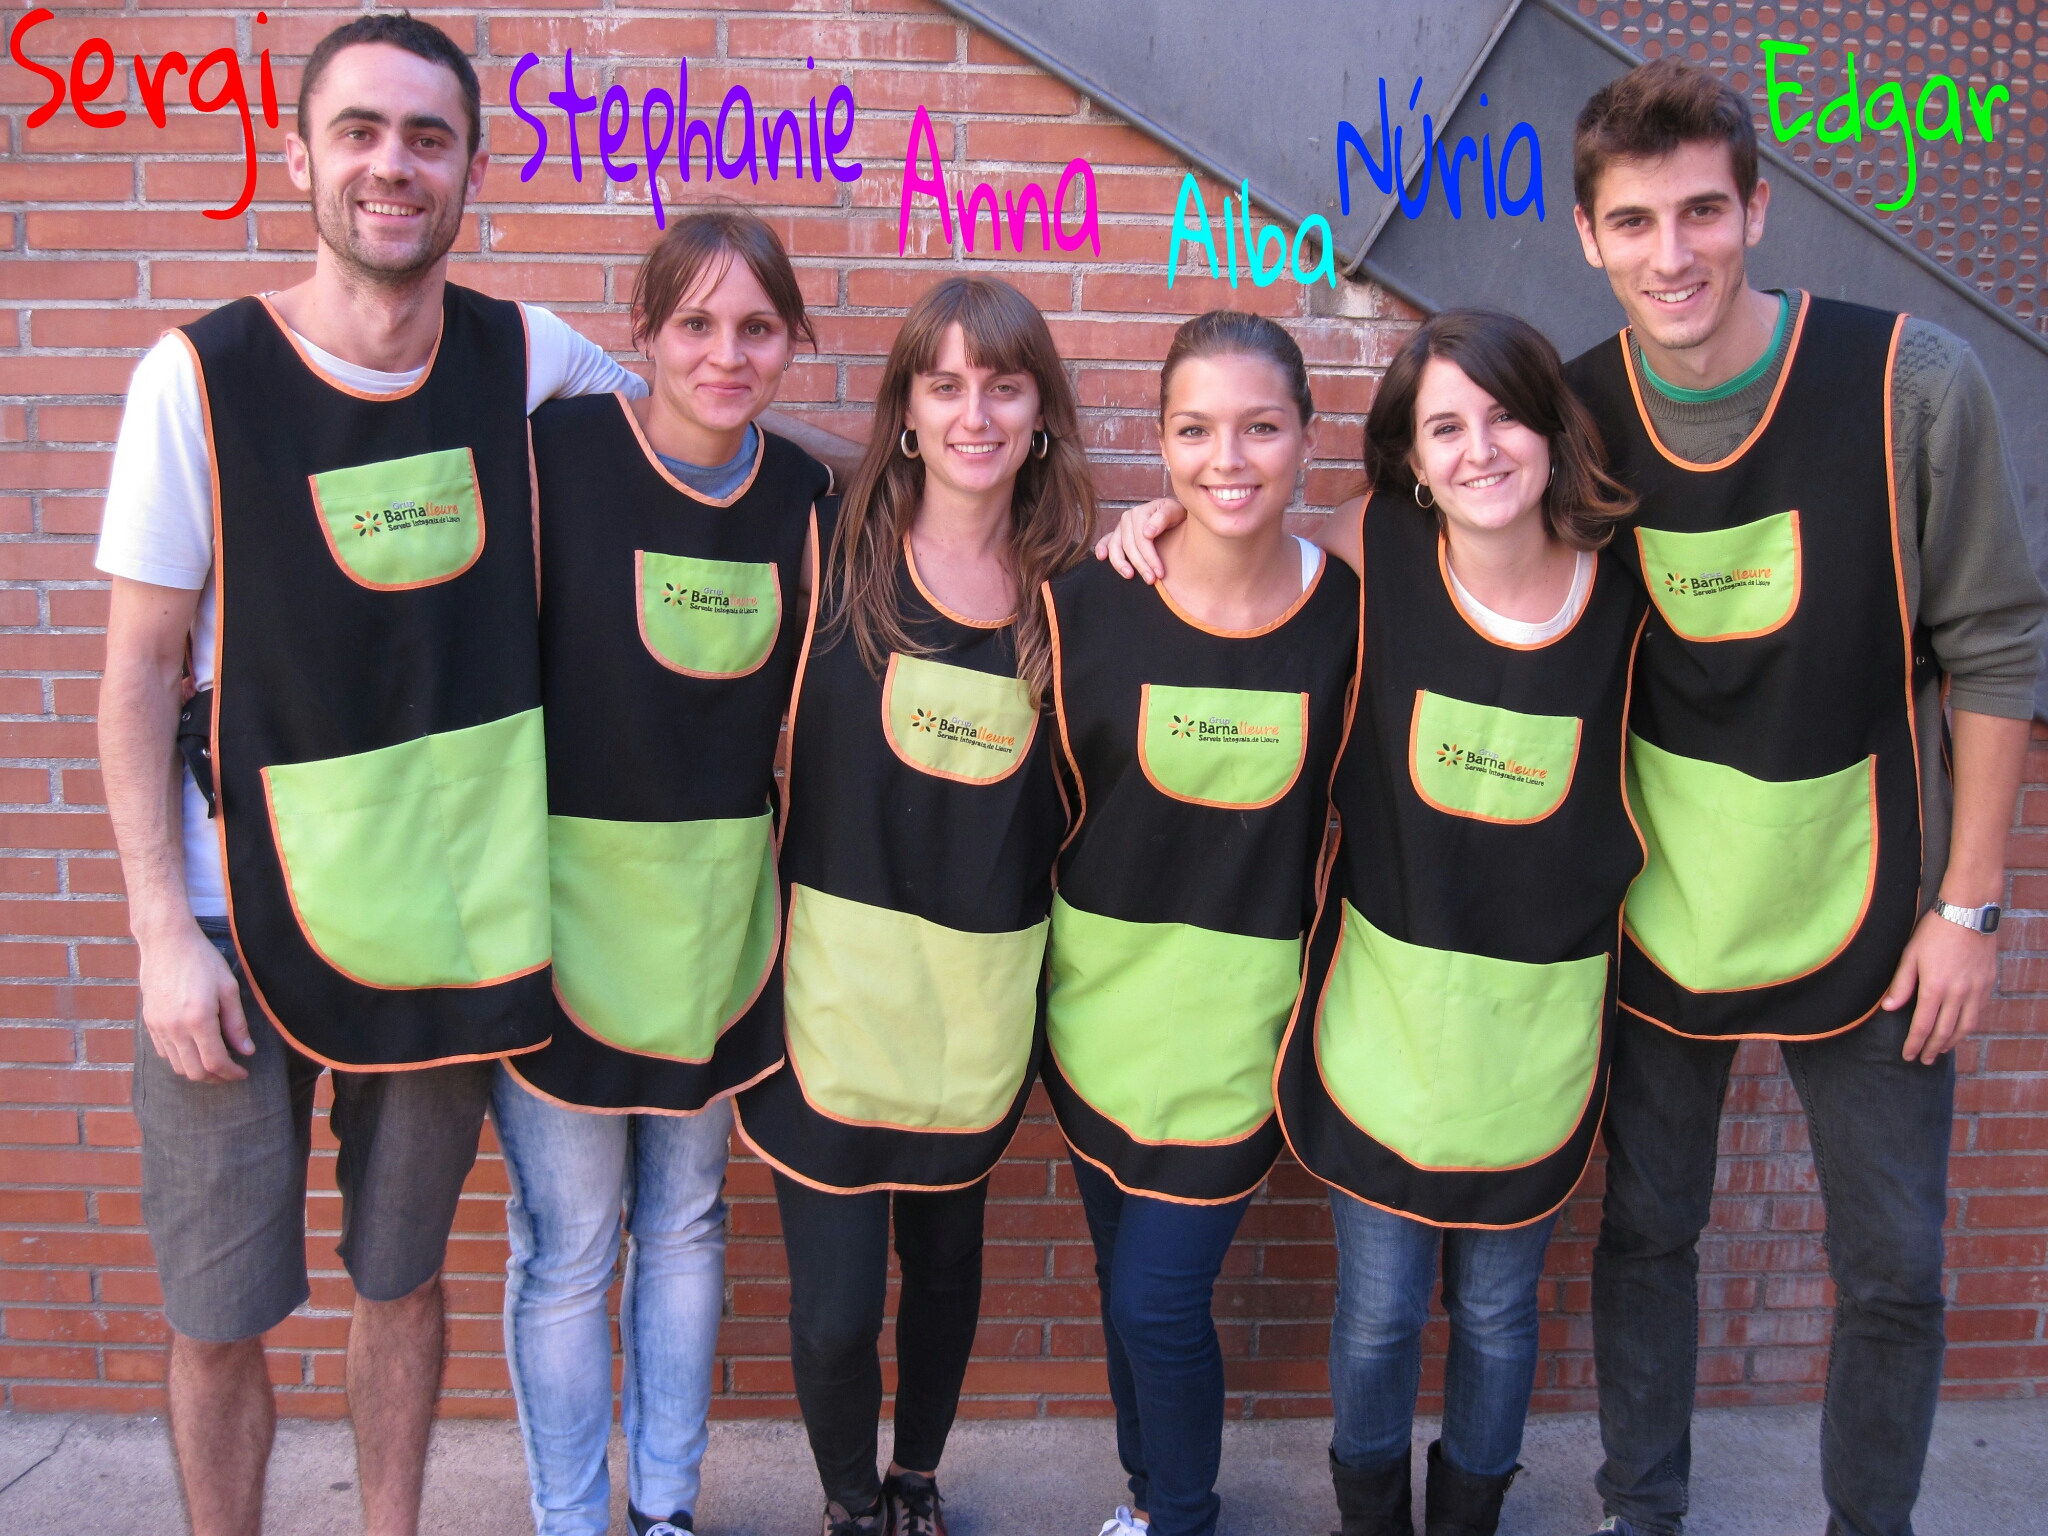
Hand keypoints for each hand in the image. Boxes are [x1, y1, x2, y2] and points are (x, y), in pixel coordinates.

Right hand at [138, 923, 254, 1082]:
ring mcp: (158, 1026)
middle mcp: (174, 1028)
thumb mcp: (228, 988)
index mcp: (198, 1019)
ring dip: (197, 1070)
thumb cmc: (202, 960)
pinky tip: (194, 1049)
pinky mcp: (148, 1022)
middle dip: (215, 1078)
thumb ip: (236, 1023)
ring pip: (176, 1066)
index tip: (243, 1073)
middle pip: (193, 1072)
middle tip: (231, 1072)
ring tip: (215, 1062)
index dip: (231, 1073)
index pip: (214, 1062)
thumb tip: (246, 1051)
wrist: (166, 942)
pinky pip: (163, 1053)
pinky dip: (180, 1059)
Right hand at [1092, 498, 1185, 582]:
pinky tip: (1102, 558)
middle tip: (1151, 580)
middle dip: (1140, 565)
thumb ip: (1163, 518)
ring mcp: (1120, 526)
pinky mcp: (1116, 534)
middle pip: (1129, 546)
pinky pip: (1106, 541)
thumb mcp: (1175, 511)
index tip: (1160, 573)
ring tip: (1130, 576)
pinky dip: (1101, 549)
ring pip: (1115, 547)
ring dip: (1120, 564)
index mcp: (1140, 512)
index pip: (1142, 540)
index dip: (1150, 558)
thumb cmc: (1176, 514)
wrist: (1174, 514)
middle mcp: (1127, 518)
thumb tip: (1147, 532)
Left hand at [1881, 907, 1997, 1063]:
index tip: (1908, 1055)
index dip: (1914, 1044)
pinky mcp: (1988, 984)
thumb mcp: (1910, 955)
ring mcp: (1976, 990)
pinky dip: (1968, 1026)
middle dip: (1932, 1049)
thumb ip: (1900, 984)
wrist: (1968, 913)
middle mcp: (1958, 994)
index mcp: (1935, 987)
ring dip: (1952, 1042)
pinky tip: (1959, 1029)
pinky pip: (1979, 1013)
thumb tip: (1889, 1009)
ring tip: (1940, 1050)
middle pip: (1945, 1032)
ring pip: (1966, 1027)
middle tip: (1923, 1060)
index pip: (1923, 1026)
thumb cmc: (1934, 932)